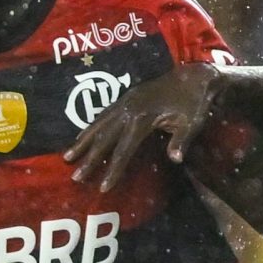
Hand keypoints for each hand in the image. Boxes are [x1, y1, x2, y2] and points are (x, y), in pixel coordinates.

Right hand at [63, 61, 215, 191]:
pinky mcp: (126, 98)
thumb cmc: (195, 102)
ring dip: (82, 142)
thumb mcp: (193, 123)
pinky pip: (103, 115)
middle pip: (105, 138)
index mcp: (143, 118)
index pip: (124, 149)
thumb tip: (175, 159)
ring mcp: (125, 102)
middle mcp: (128, 109)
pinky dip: (90, 127)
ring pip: (98, 124)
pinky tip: (81, 137)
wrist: (195, 76)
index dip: (113, 169)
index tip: (103, 187)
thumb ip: (181, 141)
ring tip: (67, 157)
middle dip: (90, 159)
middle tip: (76, 177)